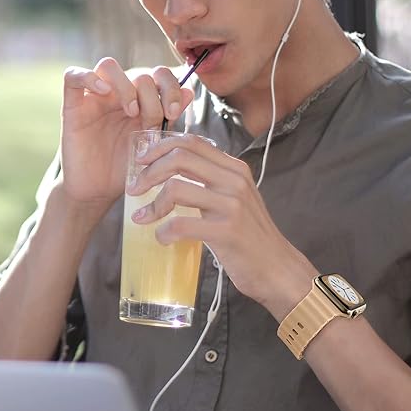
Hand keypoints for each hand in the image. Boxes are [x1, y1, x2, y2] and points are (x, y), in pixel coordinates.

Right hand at [59, 58, 193, 216]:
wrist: (99, 191)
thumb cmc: (127, 169)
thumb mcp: (154, 146)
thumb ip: (168, 119)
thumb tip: (189, 91)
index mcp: (142, 102)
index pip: (159, 75)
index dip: (171, 87)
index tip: (174, 113)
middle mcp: (119, 96)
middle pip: (139, 73)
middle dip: (152, 96)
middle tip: (153, 121)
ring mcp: (96, 99)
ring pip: (108, 66)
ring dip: (126, 86)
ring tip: (132, 112)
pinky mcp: (73, 107)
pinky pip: (73, 77)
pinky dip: (89, 77)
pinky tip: (105, 93)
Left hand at [127, 134, 317, 317]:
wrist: (276, 267)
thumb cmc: (249, 236)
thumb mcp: (235, 199)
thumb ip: (212, 182)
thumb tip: (173, 172)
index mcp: (235, 169)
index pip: (192, 142)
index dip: (161, 146)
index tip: (142, 161)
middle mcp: (235, 181)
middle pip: (180, 158)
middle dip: (149, 171)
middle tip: (134, 189)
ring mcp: (232, 205)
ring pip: (176, 188)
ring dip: (152, 204)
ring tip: (142, 217)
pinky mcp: (227, 231)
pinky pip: (181, 224)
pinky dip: (164, 231)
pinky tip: (163, 238)